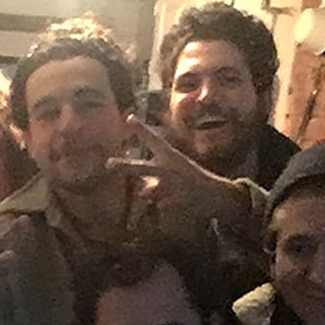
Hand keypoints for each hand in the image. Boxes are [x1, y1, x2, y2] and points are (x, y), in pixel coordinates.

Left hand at [108, 115, 251, 235]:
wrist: (216, 194)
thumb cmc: (192, 180)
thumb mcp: (176, 171)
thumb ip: (155, 180)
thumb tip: (143, 193)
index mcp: (172, 157)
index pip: (154, 140)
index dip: (141, 130)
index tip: (128, 118)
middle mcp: (170, 169)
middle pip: (142, 168)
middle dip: (125, 167)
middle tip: (108, 164)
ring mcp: (172, 185)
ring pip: (149, 193)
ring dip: (155, 196)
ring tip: (173, 194)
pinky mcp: (175, 201)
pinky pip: (160, 206)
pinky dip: (167, 206)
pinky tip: (180, 203)